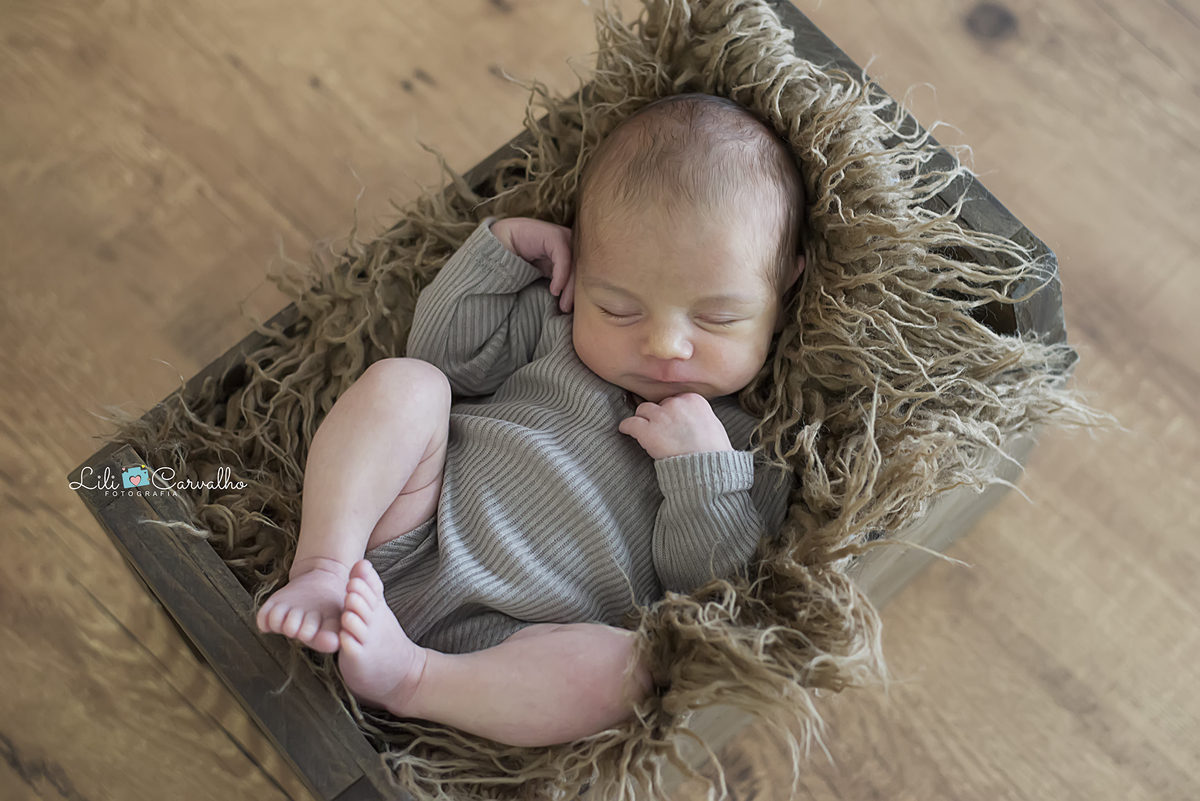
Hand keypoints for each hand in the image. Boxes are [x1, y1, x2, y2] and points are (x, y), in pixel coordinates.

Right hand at [489, 217, 574, 312]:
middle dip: (574, 293)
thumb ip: (555, 282)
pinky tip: (555, 290)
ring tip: (563, 305)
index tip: (568, 311)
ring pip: (574, 266)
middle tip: (566, 310)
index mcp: (568, 254)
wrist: (498, 246)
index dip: (575, 293)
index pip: (579, 275)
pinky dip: (561, 276)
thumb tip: (568, 307)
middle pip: (579, 271)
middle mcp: (568, 245)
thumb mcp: (542, 275)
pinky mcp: (554, 236)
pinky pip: (563, 258)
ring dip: (569, 288)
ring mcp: (563, 239)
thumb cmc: (519, 262)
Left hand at [618, 393, 733, 459]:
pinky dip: (627, 427)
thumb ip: (699, 416)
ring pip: (643, 410)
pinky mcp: (648, 431)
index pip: (675, 399)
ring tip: (644, 430)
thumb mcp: (713, 425)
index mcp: (694, 400)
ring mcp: (661, 416)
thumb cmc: (714, 452)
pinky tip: (625, 430)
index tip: (670, 421)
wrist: (707, 467)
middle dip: (659, 416)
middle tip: (660, 429)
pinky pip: (630, 423)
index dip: (671, 412)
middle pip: (659, 404)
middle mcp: (676, 404)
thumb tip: (692, 419)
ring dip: (643, 419)